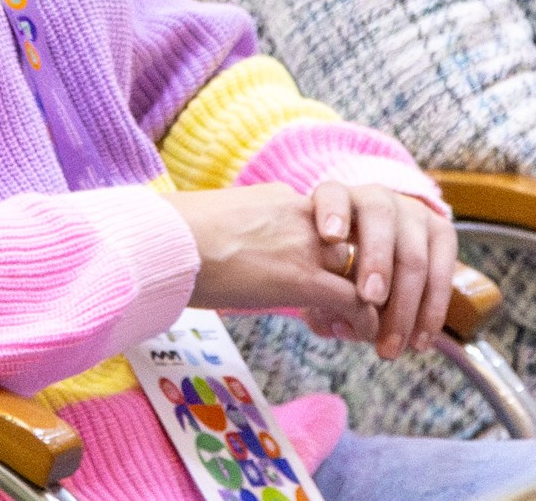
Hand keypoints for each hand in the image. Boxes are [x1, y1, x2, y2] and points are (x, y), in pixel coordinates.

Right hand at [165, 183, 368, 330]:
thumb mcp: (217, 223)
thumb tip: (231, 254)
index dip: (334, 257)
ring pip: (365, 272)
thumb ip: (241, 234)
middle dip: (363, 278)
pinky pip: (355, 300)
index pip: (328, 225)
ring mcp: (304, 244)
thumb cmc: (173, 237)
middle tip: (355, 310)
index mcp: (279, 199)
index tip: (326, 283)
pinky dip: (365, 321)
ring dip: (371, 303)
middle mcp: (300, 215)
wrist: (164, 241)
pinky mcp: (302, 278)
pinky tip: (357, 336)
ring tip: (362, 328)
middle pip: (355, 244)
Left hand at [307, 181, 456, 359]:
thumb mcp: (323, 272)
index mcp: (338, 198)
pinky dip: (431, 311)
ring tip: (391, 344)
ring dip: (404, 304)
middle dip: (377, 263)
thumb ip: (322, 294)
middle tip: (370, 298)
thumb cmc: (338, 265)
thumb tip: (337, 325)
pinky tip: (420, 341)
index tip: (330, 237)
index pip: (332, 197)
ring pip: (413, 255)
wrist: (381, 252)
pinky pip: (442, 273)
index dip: (332, 214)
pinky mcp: (443, 233)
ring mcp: (414, 214)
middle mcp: (378, 200)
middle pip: (380, 224)